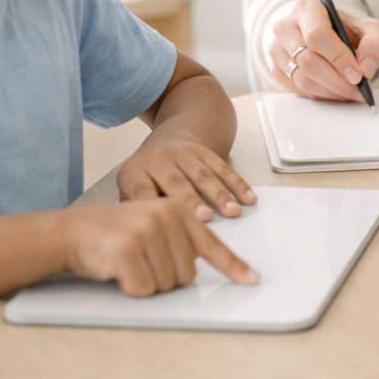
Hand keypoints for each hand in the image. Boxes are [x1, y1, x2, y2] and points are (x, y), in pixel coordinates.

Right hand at [61, 198, 257, 295]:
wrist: (71, 231)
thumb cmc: (114, 234)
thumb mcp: (153, 226)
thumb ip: (179, 239)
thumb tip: (201, 268)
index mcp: (178, 211)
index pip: (212, 244)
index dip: (233, 266)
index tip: (251, 280)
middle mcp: (166, 216)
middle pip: (187, 274)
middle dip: (165, 278)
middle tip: (141, 261)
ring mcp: (147, 231)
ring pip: (166, 284)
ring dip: (146, 283)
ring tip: (127, 262)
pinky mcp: (128, 249)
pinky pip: (143, 289)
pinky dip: (130, 288)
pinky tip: (117, 270)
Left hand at [118, 133, 257, 220]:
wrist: (168, 138)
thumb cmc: (147, 175)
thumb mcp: (130, 188)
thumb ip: (133, 211)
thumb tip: (137, 239)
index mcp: (136, 172)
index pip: (142, 190)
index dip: (153, 206)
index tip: (166, 224)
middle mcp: (159, 159)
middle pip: (177, 182)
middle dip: (193, 201)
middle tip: (205, 218)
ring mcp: (184, 153)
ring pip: (203, 175)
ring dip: (220, 194)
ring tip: (232, 212)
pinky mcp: (205, 151)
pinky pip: (223, 167)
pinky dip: (237, 184)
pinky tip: (248, 198)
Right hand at [268, 0, 378, 101]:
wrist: (331, 39)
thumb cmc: (349, 31)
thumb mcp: (370, 30)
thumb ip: (376, 43)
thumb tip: (366, 67)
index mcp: (307, 9)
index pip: (317, 35)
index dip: (338, 58)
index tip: (357, 75)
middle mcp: (285, 27)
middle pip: (307, 60)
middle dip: (337, 81)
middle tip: (358, 90)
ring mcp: (277, 49)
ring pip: (302, 79)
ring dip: (330, 91)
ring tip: (350, 92)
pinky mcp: (276, 69)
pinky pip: (297, 90)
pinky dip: (320, 95)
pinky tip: (335, 91)